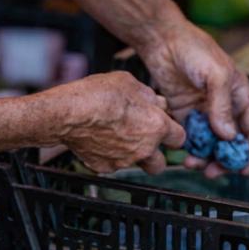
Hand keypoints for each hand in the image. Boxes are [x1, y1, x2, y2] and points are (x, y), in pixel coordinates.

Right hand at [43, 72, 185, 173]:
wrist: (68, 113)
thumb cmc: (98, 94)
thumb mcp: (129, 83)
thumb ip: (148, 96)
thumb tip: (156, 102)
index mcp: (156, 126)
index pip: (179, 138)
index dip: (172, 133)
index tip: (165, 129)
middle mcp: (144, 148)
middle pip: (161, 163)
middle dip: (156, 154)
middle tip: (145, 141)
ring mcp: (124, 161)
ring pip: (137, 165)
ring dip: (133, 156)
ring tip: (119, 138)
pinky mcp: (105, 167)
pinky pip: (113, 165)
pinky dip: (110, 156)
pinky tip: (100, 140)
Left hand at [139, 19, 248, 177]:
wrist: (163, 40)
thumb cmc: (195, 49)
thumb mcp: (216, 75)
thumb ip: (222, 106)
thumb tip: (227, 136)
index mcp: (240, 97)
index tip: (244, 168)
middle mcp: (224, 108)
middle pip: (231, 143)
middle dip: (224, 160)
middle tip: (213, 172)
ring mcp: (204, 113)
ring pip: (209, 144)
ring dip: (204, 157)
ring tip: (192, 163)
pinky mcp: (184, 114)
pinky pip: (190, 137)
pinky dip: (188, 148)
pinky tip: (182, 152)